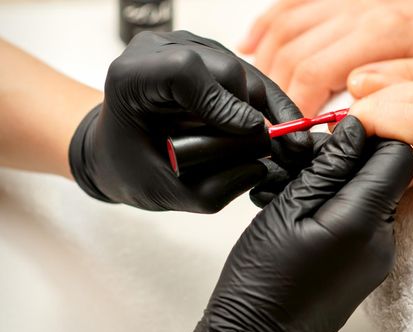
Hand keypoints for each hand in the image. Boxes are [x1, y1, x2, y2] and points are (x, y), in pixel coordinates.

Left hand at [69, 30, 312, 212]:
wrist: (120, 150)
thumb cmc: (132, 168)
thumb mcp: (165, 193)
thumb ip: (211, 189)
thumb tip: (260, 167)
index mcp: (131, 77)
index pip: (184, 71)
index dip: (222, 103)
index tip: (251, 134)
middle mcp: (160, 51)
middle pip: (225, 69)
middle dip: (252, 112)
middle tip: (273, 149)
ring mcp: (188, 48)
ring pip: (245, 72)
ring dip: (265, 110)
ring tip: (281, 144)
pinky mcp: (211, 56)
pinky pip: (248, 76)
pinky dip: (267, 105)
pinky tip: (283, 127)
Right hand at [189, 117, 412, 331]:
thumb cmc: (264, 279)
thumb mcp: (288, 209)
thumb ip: (327, 167)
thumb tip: (354, 129)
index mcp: (362, 220)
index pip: (399, 154)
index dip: (371, 134)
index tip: (336, 132)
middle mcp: (382, 238)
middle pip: (383, 172)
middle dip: (345, 159)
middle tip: (302, 165)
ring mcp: (377, 254)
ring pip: (369, 193)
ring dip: (335, 182)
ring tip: (294, 191)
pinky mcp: (367, 263)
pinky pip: (361, 218)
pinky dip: (335, 205)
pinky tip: (302, 211)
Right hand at [240, 0, 412, 116]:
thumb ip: (401, 86)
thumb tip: (354, 93)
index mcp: (382, 31)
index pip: (313, 71)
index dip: (293, 105)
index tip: (286, 132)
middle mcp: (357, 9)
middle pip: (291, 51)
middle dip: (273, 91)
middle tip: (268, 121)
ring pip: (284, 27)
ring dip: (263, 62)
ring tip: (255, 94)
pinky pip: (292, 4)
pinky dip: (265, 24)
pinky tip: (251, 44)